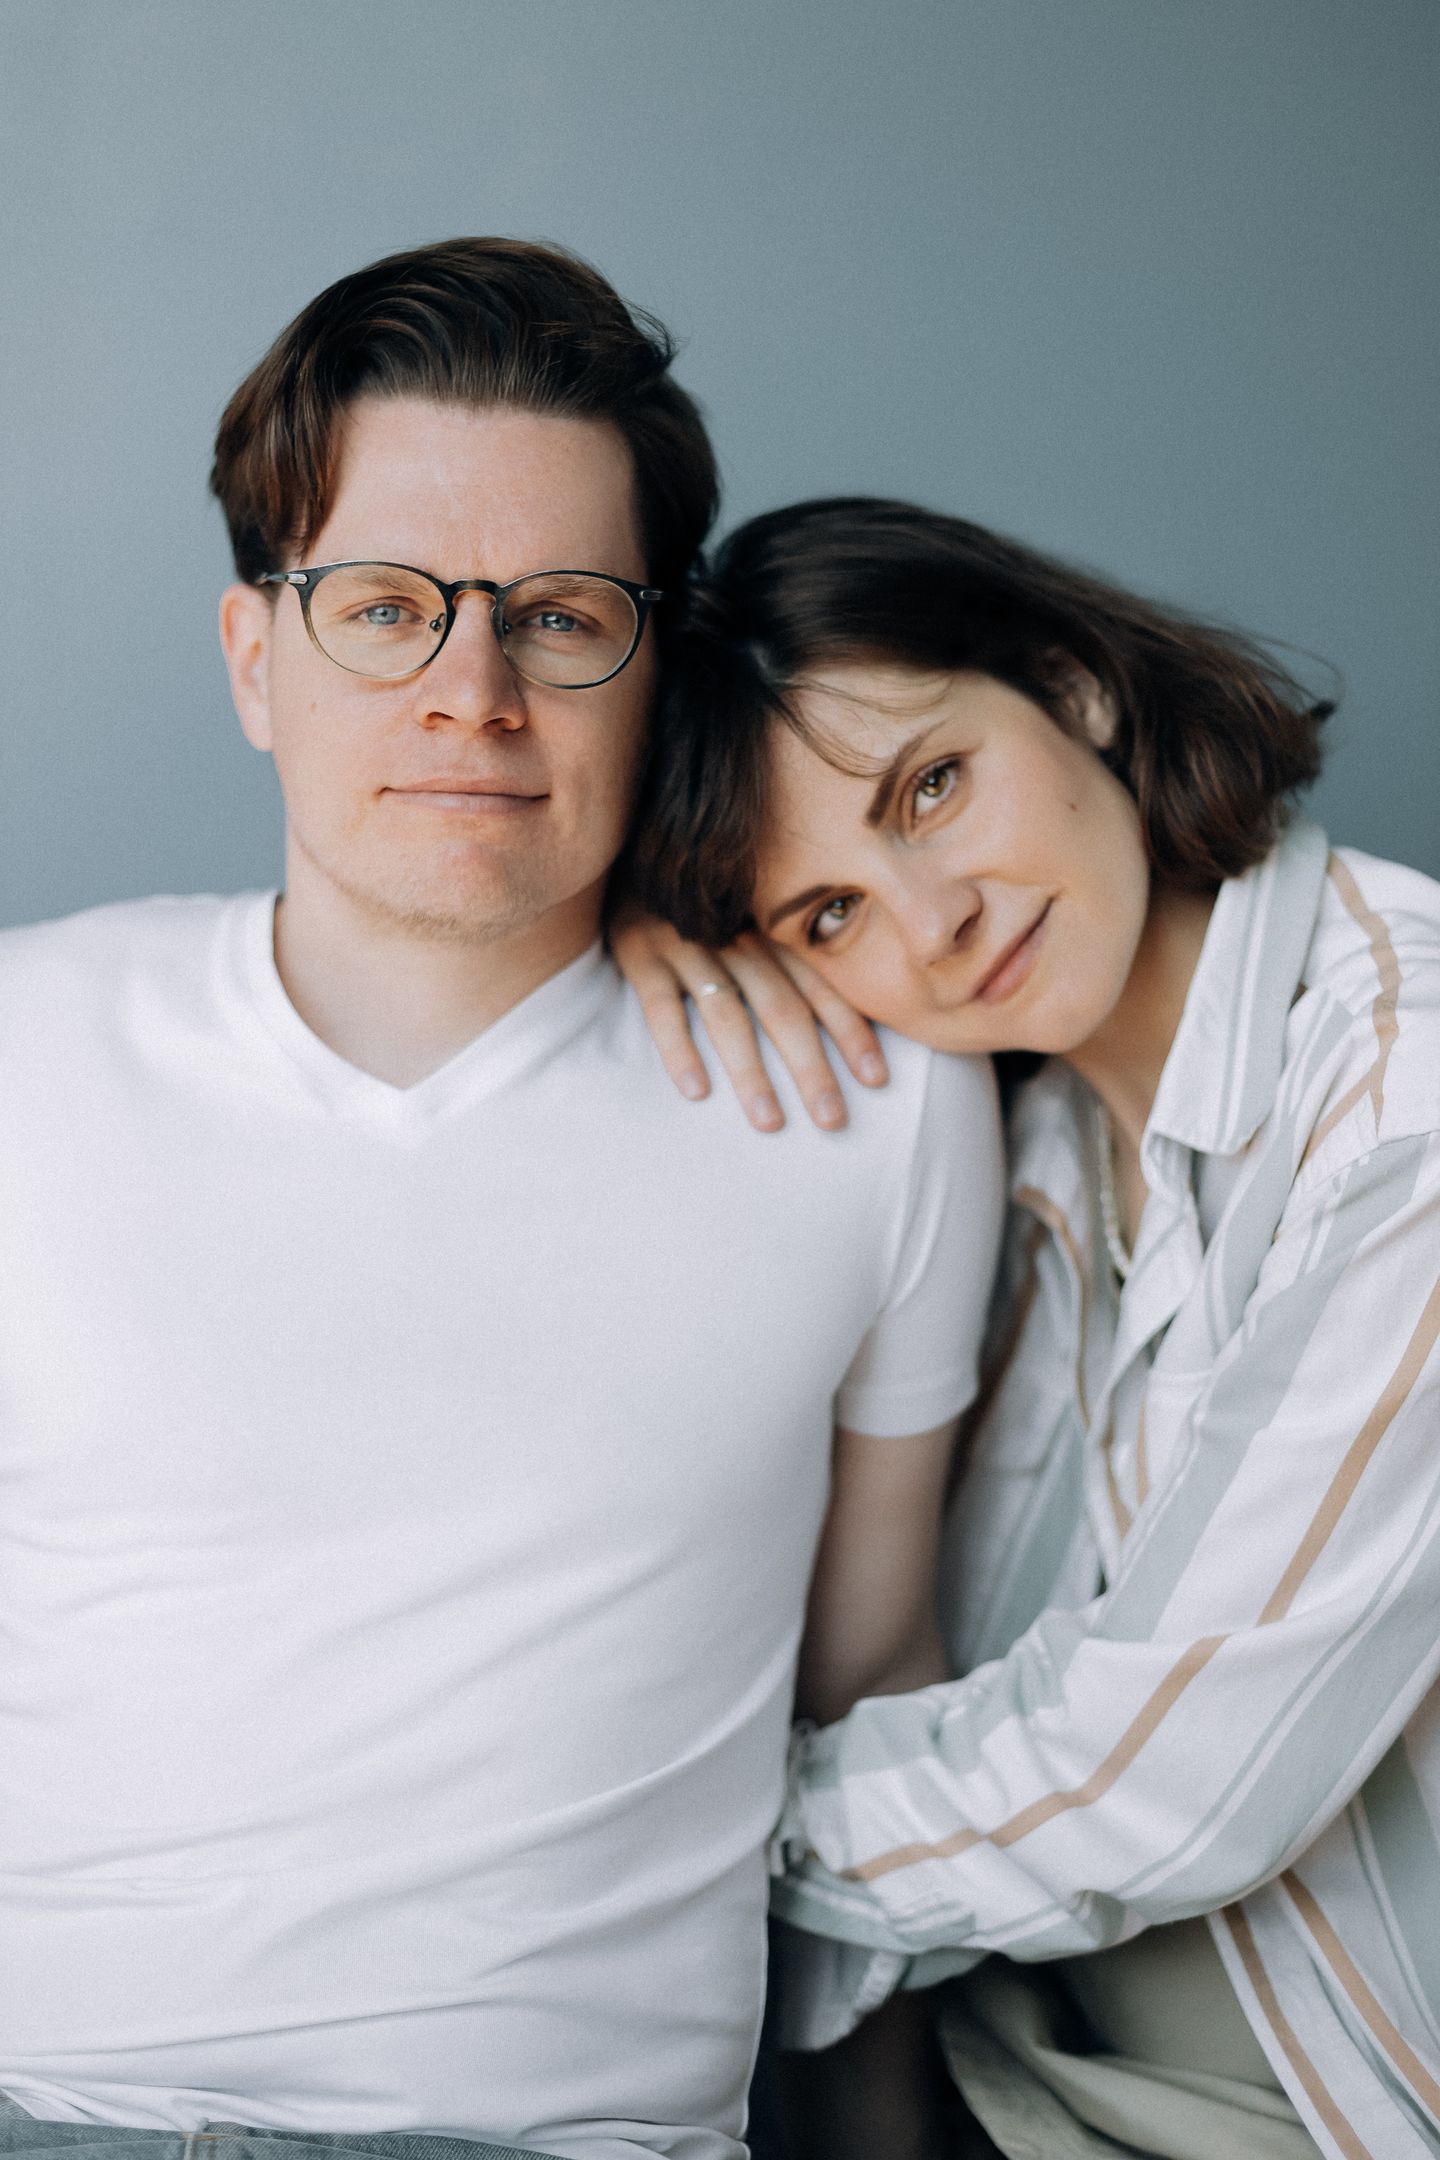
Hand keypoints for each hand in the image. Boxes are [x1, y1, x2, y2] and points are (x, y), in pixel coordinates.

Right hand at [607, 905, 887, 1132]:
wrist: (622, 854)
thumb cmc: (696, 902)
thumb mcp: (746, 914)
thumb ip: (783, 955)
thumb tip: (836, 1017)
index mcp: (768, 930)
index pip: (819, 985)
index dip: (850, 1031)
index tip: (877, 1078)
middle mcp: (734, 937)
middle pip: (782, 1008)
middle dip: (811, 1067)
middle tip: (833, 1120)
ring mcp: (686, 944)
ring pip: (727, 1015)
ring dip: (751, 1072)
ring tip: (770, 1122)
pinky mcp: (640, 953)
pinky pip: (662, 1007)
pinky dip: (678, 1049)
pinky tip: (696, 1091)